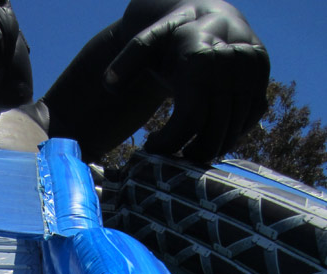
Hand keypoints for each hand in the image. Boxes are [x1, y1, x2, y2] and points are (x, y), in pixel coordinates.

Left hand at [107, 0, 268, 160]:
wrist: (208, 17)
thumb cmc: (170, 38)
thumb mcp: (145, 43)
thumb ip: (126, 63)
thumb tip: (109, 84)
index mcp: (203, 56)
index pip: (190, 119)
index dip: (170, 142)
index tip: (151, 146)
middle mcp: (234, 62)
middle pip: (213, 132)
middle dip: (189, 152)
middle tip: (172, 157)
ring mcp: (253, 71)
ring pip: (233, 132)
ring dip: (208, 149)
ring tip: (187, 148)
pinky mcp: (264, 79)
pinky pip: (248, 121)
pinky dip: (228, 134)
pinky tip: (207, 132)